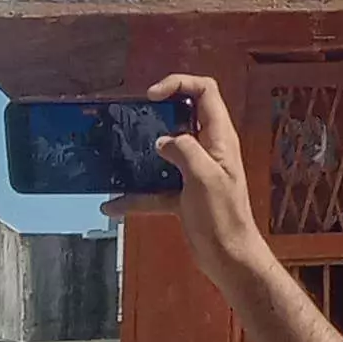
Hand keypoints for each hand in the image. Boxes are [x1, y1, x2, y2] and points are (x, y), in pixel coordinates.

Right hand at [119, 74, 268, 295]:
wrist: (229, 257)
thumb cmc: (223, 217)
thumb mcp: (204, 177)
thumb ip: (184, 150)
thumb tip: (162, 141)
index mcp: (219, 138)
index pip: (205, 92)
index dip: (180, 84)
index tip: (152, 95)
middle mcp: (208, 150)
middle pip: (183, 116)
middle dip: (158, 113)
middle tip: (134, 118)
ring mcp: (195, 172)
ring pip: (166, 152)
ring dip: (143, 153)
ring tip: (119, 151)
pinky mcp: (184, 196)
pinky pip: (156, 189)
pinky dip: (136, 195)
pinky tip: (114, 205)